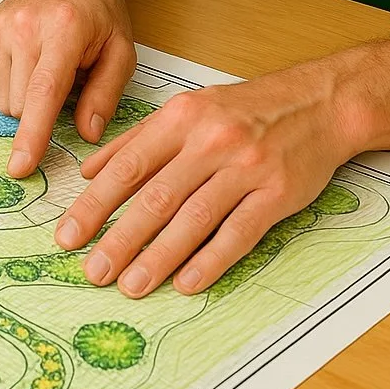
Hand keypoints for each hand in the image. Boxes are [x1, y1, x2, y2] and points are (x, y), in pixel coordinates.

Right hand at [0, 0, 136, 177]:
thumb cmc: (95, 10)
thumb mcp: (120, 49)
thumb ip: (106, 93)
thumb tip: (88, 134)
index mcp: (64, 29)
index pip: (44, 90)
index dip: (32, 133)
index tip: (20, 165)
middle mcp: (23, 26)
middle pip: (21, 106)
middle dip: (42, 109)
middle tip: (63, 79)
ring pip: (2, 101)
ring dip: (24, 97)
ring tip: (43, 65)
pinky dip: (7, 84)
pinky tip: (24, 60)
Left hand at [53, 61, 355, 296]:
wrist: (320, 103)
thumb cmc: (246, 109)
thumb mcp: (188, 109)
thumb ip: (137, 139)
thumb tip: (90, 170)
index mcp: (182, 117)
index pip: (130, 166)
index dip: (95, 203)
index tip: (69, 234)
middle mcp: (211, 141)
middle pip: (157, 197)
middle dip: (120, 238)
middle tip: (93, 271)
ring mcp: (246, 167)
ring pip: (194, 218)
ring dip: (159, 256)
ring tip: (131, 285)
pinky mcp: (277, 193)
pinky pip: (238, 233)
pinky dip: (210, 260)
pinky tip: (186, 283)